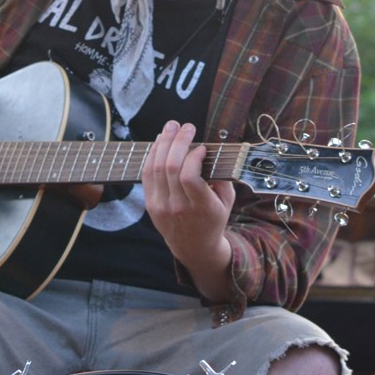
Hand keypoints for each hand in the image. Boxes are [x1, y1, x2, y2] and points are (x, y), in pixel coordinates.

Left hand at [143, 120, 235, 301]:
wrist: (194, 247)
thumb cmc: (214, 220)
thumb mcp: (227, 202)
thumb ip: (222, 177)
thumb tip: (211, 150)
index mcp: (200, 208)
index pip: (189, 177)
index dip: (193, 156)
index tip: (202, 147)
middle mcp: (177, 207)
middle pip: (170, 167)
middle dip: (178, 141)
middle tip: (187, 126)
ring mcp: (160, 206)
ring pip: (156, 168)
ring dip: (163, 143)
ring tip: (172, 127)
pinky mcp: (150, 204)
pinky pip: (147, 174)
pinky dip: (153, 155)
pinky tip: (161, 141)